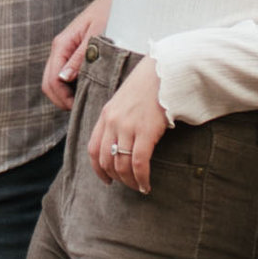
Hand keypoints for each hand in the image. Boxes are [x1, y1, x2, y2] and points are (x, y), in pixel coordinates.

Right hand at [41, 0, 115, 110]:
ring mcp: (64, 51)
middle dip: (61, 99)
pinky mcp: (71, 53)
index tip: (80, 107)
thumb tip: (63, 78)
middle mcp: (59, 48)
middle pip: (49, 83)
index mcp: (62, 44)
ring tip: (86, 100)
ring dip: (65, 94)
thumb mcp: (97, 36)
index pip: (52, 79)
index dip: (62, 98)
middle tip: (82, 108)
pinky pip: (64, 75)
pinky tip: (86, 89)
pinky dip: (70, 86)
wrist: (115, 1)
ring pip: (54, 81)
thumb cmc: (109, 15)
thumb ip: (80, 58)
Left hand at [87, 57, 169, 194]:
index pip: (93, 149)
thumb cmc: (148, 86)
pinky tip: (146, 185)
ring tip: (139, 187)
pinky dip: (141, 178)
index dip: (98, 169)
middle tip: (127, 185)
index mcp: (106, 115)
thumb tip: (120, 144)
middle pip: (106, 160)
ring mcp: (127, 127)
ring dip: (129, 181)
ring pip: (121, 165)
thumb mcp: (124, 101)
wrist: (164, 71)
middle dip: (115, 178)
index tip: (106, 180)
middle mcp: (113, 122)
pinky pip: (138, 163)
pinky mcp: (145, 131)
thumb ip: (118, 120)